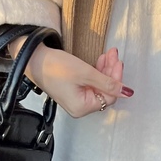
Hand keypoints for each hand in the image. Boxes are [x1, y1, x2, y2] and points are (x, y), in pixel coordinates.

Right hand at [8, 38, 132, 117]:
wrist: (33, 58)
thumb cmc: (55, 67)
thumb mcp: (86, 73)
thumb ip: (108, 82)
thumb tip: (127, 92)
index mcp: (82, 107)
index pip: (109, 96)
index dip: (116, 79)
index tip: (118, 62)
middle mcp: (80, 107)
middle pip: (105, 90)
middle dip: (111, 71)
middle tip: (113, 54)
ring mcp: (76, 98)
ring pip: (99, 85)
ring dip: (105, 69)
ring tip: (109, 54)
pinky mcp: (74, 89)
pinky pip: (91, 82)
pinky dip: (97, 71)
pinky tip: (101, 60)